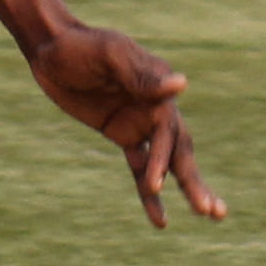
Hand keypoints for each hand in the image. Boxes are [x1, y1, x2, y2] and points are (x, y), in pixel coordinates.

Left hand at [24, 24, 225, 229]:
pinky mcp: (122, 134)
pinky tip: (161, 219)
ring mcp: (140, 123)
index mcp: (160, 88)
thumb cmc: (83, 46)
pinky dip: (150, 193)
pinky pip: (139, 167)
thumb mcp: (111, 56)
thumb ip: (143, 75)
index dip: (163, 158)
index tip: (155, 183)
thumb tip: (181, 85)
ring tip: (208, 215)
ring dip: (185, 187)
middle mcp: (156, 108)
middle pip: (180, 151)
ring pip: (166, 162)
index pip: (168, 131)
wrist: (52, 48)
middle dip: (194, 181)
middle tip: (213, 211)